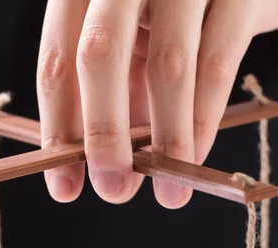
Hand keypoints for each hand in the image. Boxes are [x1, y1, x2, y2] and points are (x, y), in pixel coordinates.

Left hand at [36, 0, 277, 208]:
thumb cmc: (179, 24)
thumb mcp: (135, 50)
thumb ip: (114, 95)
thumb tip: (101, 169)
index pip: (59, 54)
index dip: (58, 126)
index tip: (64, 187)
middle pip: (99, 53)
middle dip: (102, 132)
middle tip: (112, 192)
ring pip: (167, 65)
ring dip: (166, 139)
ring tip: (170, 192)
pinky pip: (219, 62)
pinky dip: (204, 118)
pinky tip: (195, 156)